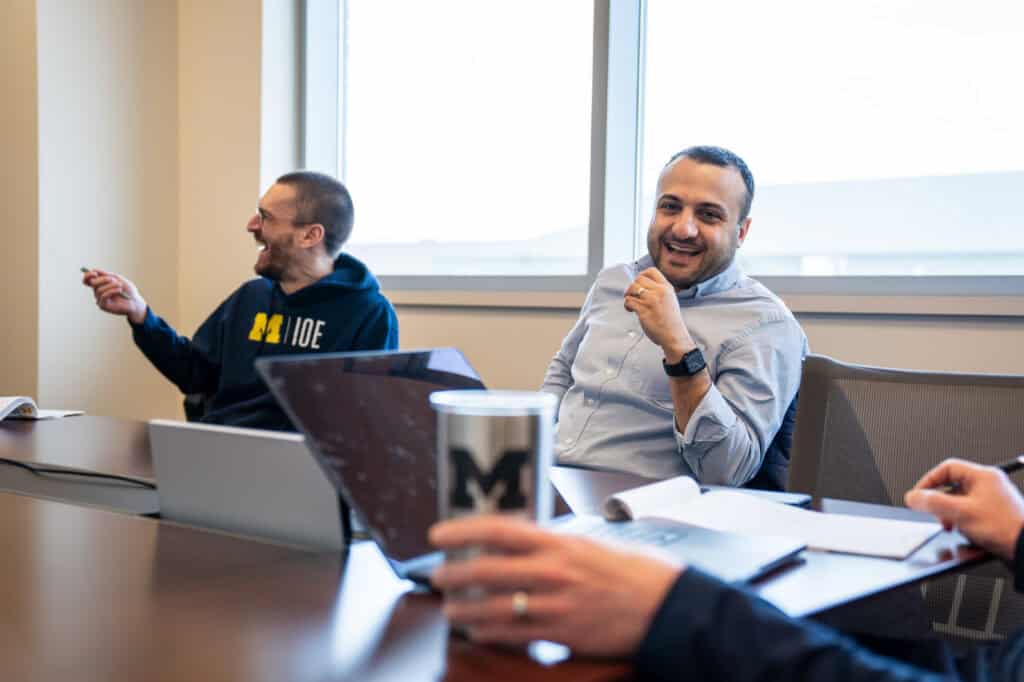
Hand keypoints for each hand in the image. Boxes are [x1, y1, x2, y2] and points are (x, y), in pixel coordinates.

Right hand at [81, 268, 146, 323]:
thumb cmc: (128, 291)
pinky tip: (119, 290)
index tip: (94, 273)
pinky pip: (103, 296)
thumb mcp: (118, 279)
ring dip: (111, 286)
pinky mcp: (103, 306)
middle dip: (103, 279)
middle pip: (92, 283)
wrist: (136, 302)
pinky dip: (112, 291)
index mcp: (100, 285)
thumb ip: (106, 275)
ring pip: (99, 289)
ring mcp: (100, 299)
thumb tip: (94, 270)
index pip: (87, 281)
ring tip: (120, 286)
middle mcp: (98, 292)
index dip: (87, 276)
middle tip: (113, 279)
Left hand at [429, 515, 679, 656]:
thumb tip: (519, 541)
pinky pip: (515, 635)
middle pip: (487, 570)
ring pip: (494, 607)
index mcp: (559, 543)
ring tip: (449, 609)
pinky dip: (490, 634)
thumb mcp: (590, 544)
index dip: (463, 530)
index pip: (499, 529)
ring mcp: (556, 604)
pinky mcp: (562, 634)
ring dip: (464, 610)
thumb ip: (553, 544)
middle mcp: (553, 571)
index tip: (440, 533)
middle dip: (454, 574)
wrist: (667, 605)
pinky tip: (477, 632)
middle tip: (436, 575)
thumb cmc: (633, 572)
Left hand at [623, 267, 692, 361]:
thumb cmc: (670, 320)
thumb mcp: (670, 299)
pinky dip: (627, 305)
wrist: (674, 336)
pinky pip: (629, 301)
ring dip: (628, 295)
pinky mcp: (644, 310)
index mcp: (667, 287)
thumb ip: (659, 291)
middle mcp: (659, 291)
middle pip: (638, 279)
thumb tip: (641, 284)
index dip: (641, 275)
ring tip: (631, 304)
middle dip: (632, 287)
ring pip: (632, 288)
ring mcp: (651, 300)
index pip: (651, 271)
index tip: (639, 284)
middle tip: (632, 296)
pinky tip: (631, 310)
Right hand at [905, 458, 1023, 561]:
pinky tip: (965, 532)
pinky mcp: (995, 515)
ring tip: (952, 526)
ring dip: (951, 514)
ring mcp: (993, 500)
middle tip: (936, 514)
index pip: (947, 468)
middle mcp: (989, 485)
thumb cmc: (1004, 528)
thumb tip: (913, 497)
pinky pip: (970, 513)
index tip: (919, 494)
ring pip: (960, 501)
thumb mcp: (961, 512)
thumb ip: (933, 503)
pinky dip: (963, 521)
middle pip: (952, 486)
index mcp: (983, 476)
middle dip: (940, 502)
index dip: (929, 480)